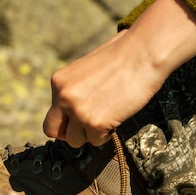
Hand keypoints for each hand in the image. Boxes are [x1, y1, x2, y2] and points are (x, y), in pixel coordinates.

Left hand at [43, 0, 195, 146]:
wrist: (143, 53)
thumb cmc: (123, 54)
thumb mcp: (87, 69)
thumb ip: (76, 88)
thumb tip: (74, 108)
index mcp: (59, 81)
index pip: (51, 113)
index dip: (65, 120)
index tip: (78, 120)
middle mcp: (63, 97)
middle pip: (53, 131)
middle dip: (69, 133)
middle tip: (88, 127)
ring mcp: (78, 111)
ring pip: (75, 140)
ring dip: (90, 134)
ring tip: (107, 117)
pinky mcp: (95, 123)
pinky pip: (96, 141)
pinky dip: (106, 134)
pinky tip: (117, 116)